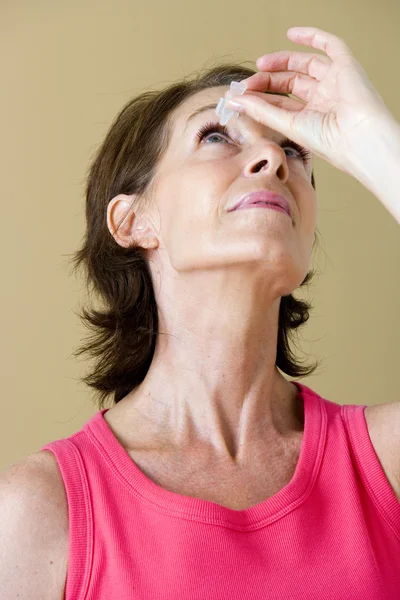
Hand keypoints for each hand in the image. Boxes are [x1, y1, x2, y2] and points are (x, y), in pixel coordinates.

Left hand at [225, 26, 389, 175]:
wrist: (359, 138)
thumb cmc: (330, 142)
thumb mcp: (289, 125)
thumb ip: (261, 111)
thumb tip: (233, 100)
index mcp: (311, 119)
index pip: (281, 104)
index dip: (260, 98)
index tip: (239, 97)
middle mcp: (323, 101)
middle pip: (290, 83)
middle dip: (267, 81)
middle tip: (247, 83)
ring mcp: (335, 83)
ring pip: (305, 65)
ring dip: (281, 61)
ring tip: (260, 64)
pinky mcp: (346, 67)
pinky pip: (330, 45)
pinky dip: (311, 36)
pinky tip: (291, 34)